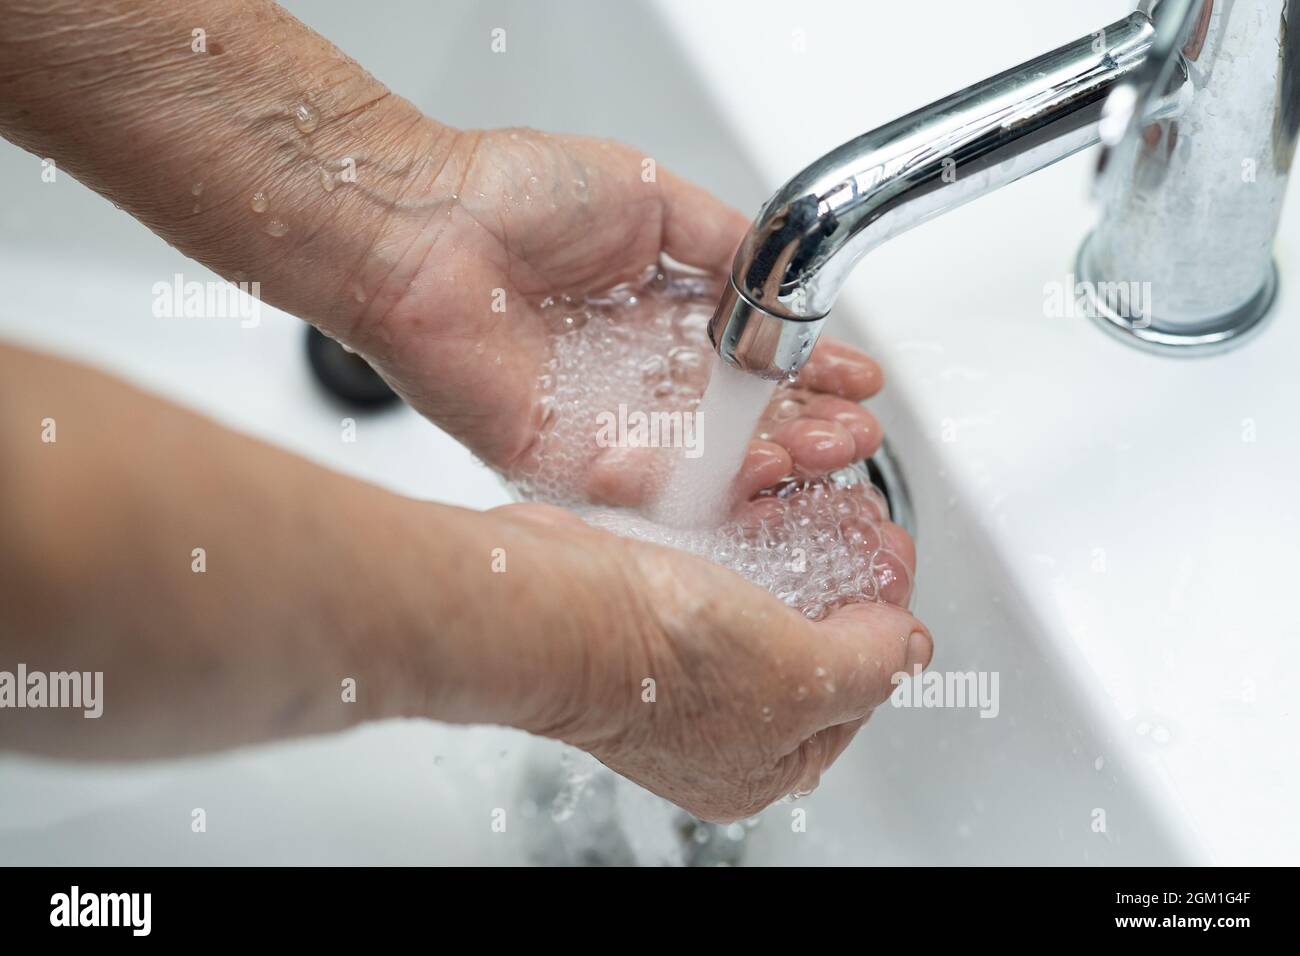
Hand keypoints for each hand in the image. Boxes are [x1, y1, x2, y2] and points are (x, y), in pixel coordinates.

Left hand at [344, 127, 887, 505]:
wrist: (424, 221)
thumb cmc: (514, 194)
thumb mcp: (651, 198)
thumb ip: (719, 244)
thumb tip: (776, 276)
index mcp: (657, 315)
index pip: (749, 361)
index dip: (807, 372)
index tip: (855, 380)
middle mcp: (632, 374)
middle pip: (734, 422)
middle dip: (803, 430)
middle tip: (851, 437)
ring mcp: (597, 420)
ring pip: (697, 461)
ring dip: (764, 466)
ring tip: (818, 458)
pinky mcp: (554, 455)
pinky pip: (632, 483)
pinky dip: (689, 484)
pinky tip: (744, 476)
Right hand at [494, 503, 929, 822]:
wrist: (549, 607)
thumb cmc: (654, 659)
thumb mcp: (799, 673)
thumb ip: (869, 664)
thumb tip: (910, 649)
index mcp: (757, 768)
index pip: (852, 702)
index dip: (885, 632)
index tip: (893, 570)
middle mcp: (714, 731)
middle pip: (808, 657)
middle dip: (845, 592)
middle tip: (867, 536)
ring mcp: (676, 676)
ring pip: (761, 612)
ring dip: (798, 562)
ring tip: (823, 511)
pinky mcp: (644, 621)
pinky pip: (714, 584)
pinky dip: (745, 550)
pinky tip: (762, 513)